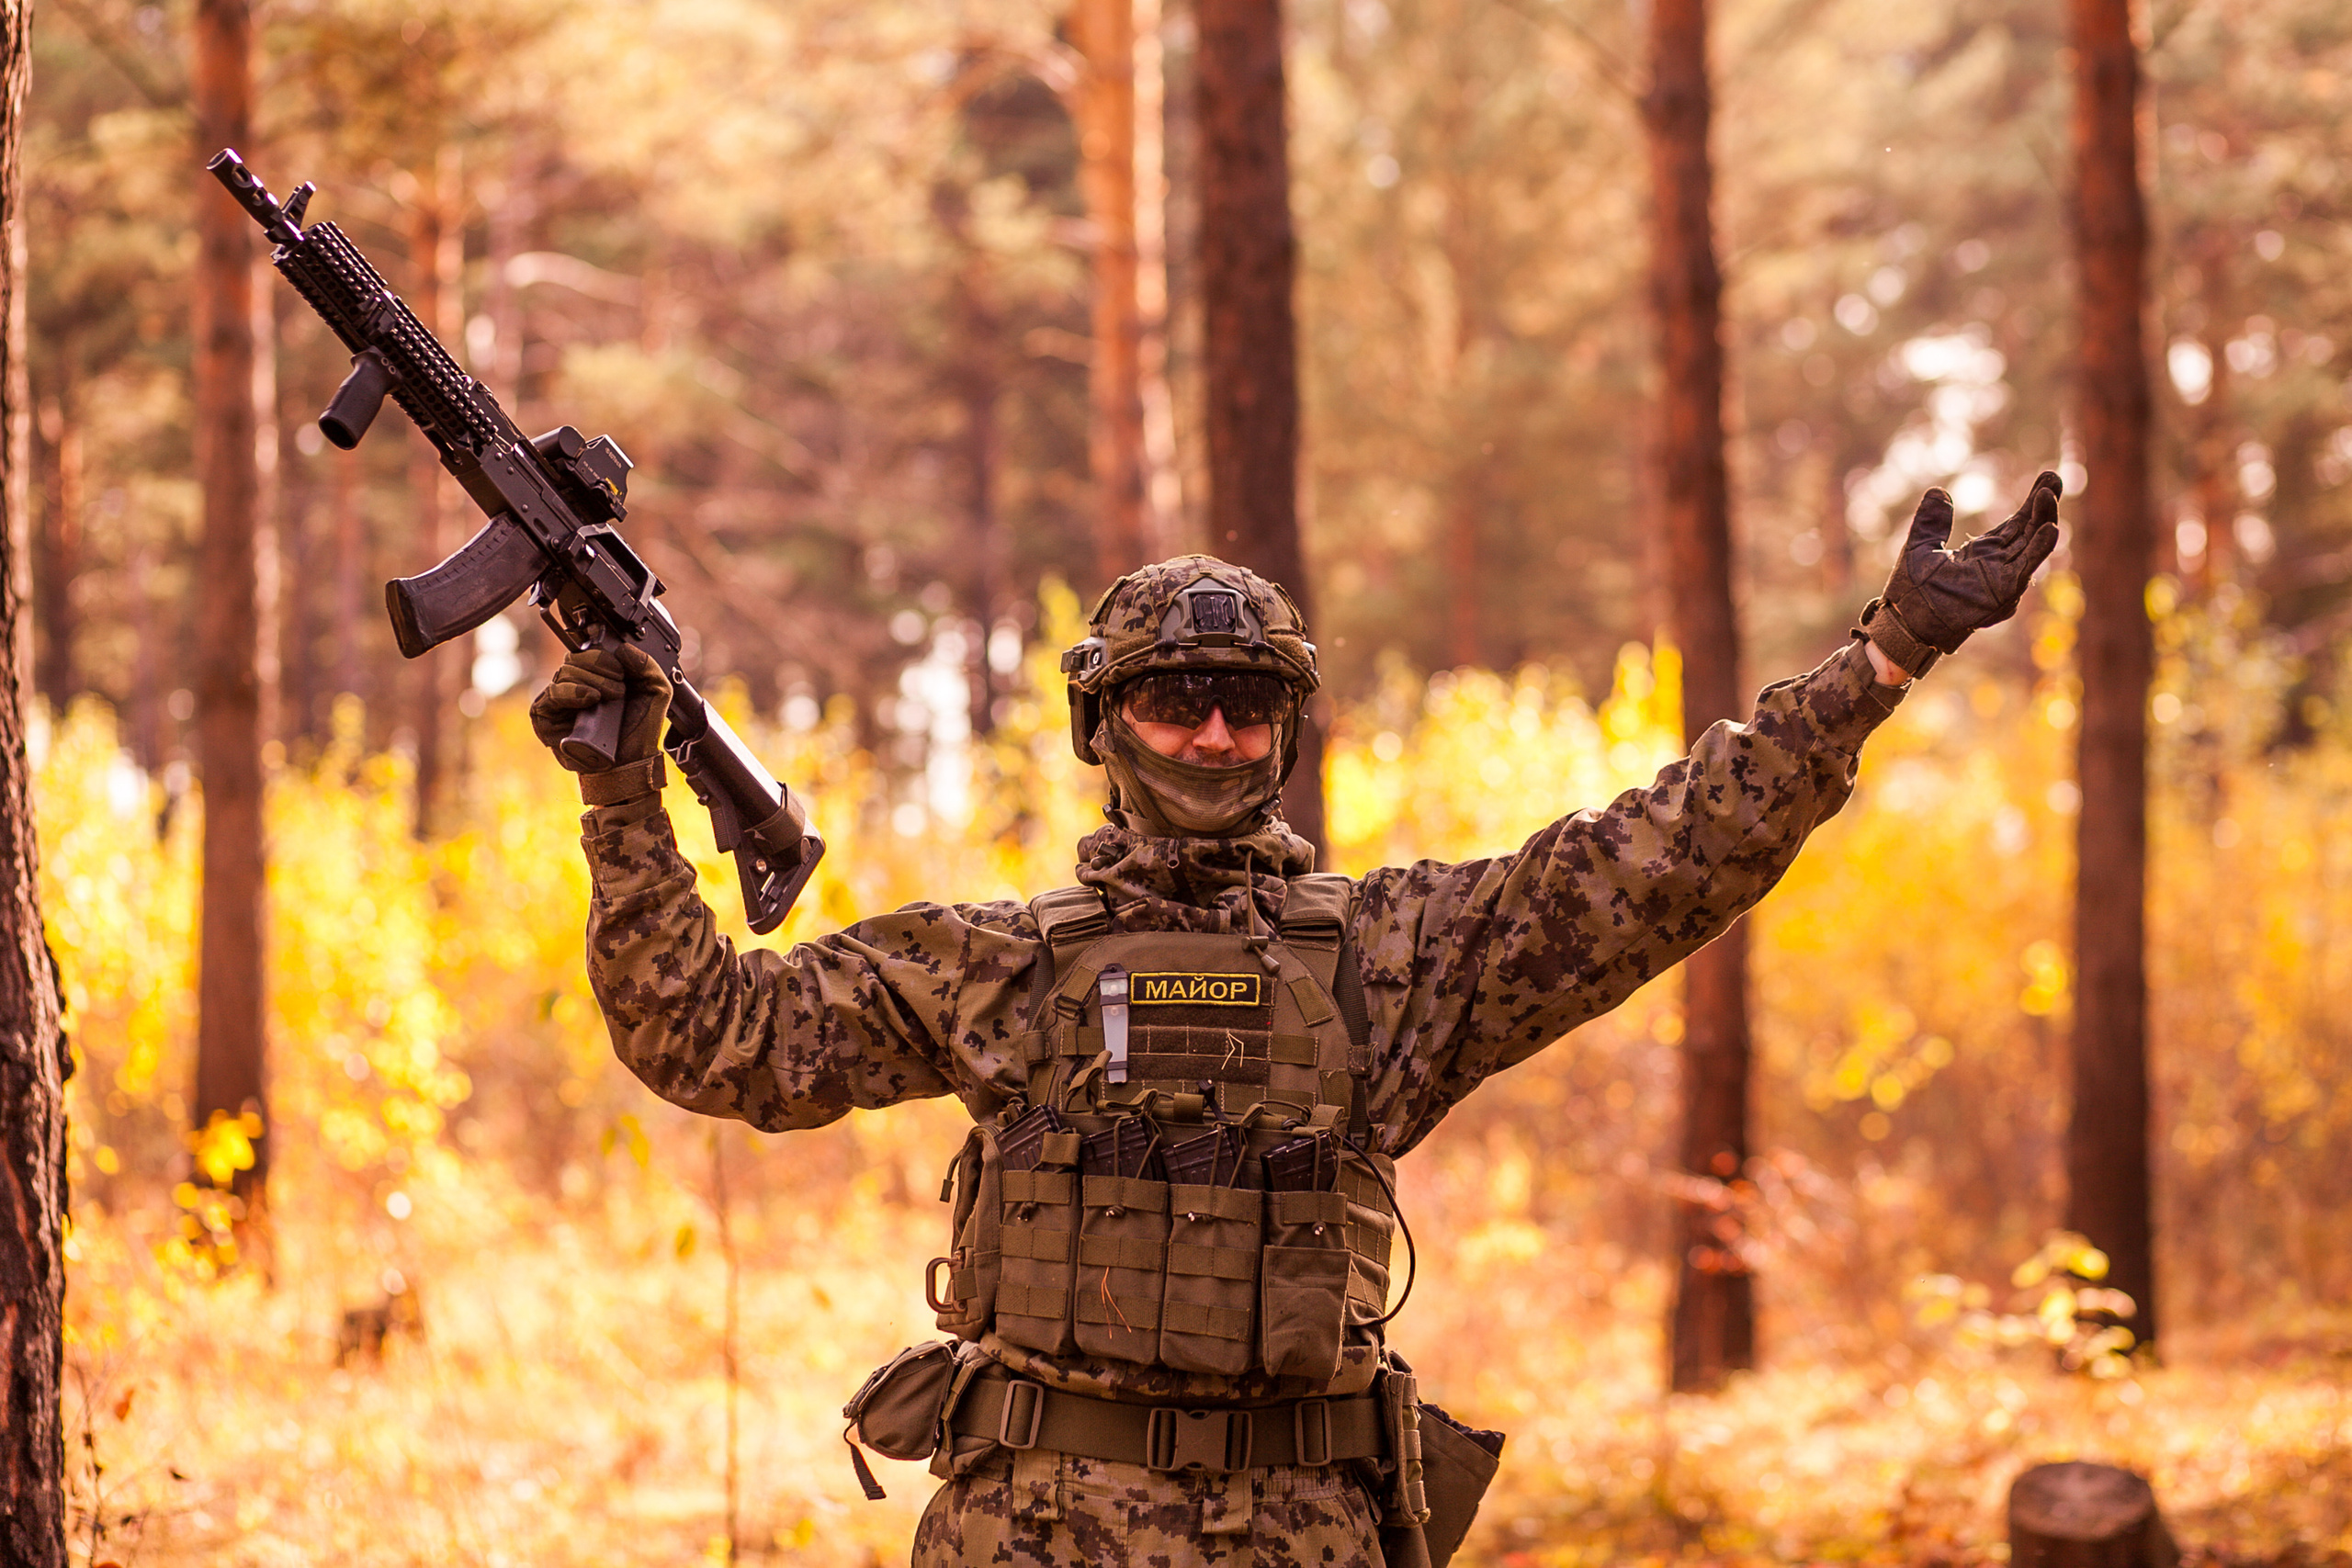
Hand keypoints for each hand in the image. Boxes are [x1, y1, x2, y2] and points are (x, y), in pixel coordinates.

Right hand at [529, 644, 671, 772]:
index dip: (602, 654)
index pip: (588, 650)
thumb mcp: (656, 691)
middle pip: (575, 658)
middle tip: (619, 688)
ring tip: (610, 697)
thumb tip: (623, 648)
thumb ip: (648, 664)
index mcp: (598, 675)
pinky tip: (589, 698)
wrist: (631, 760)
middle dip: (600, 668)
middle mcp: (576, 684)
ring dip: (591, 680)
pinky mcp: (547, 717)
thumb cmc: (639, 729)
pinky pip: (551, 695)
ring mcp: (560, 700)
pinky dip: (570, 692)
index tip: (622, 670)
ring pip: (565, 673)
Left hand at [1862, 471, 2062, 678]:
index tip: (2047, 478)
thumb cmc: (1910, 592)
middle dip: (2043, 505)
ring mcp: (2002, 579)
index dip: (2032, 502)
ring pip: (2031, 546)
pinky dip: (2038, 550)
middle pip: (2029, 530)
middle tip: (2054, 478)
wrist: (1904, 622)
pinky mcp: (2002, 593)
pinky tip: (2050, 530)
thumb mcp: (1919, 546)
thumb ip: (1932, 520)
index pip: (2016, 523)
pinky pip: (2025, 569)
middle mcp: (1998, 564)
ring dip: (2042, 521)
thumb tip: (1938, 491)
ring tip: (2049, 495)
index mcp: (1983, 552)